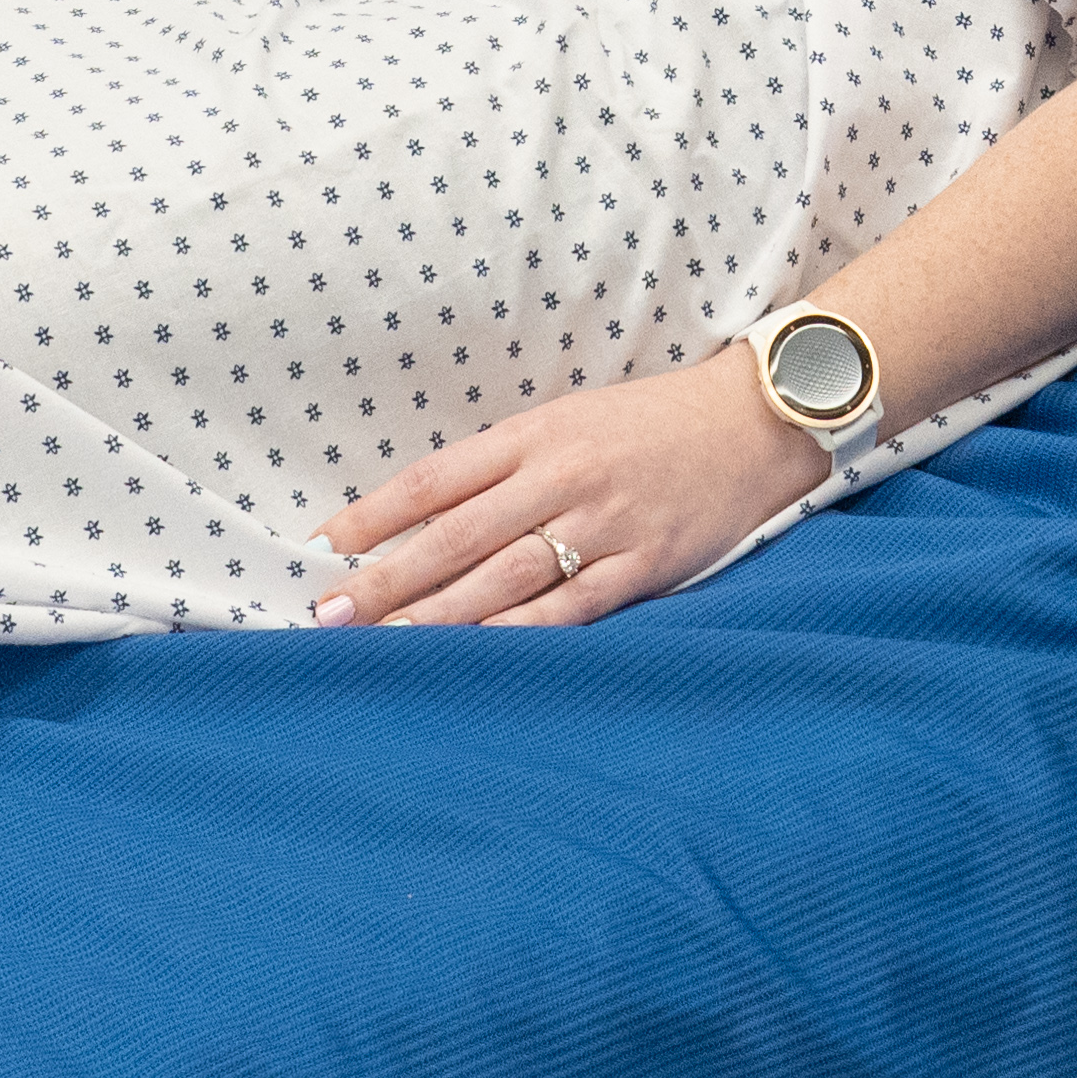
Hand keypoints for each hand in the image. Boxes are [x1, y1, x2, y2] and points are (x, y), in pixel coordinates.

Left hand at [312, 353, 820, 625]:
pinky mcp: (644, 565)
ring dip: (436, 615)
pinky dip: (517, 635)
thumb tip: (425, 518)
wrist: (752, 421)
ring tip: (381, 643)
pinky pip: (569, 608)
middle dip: (387, 577)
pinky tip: (474, 656)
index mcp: (534, 435)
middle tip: (329, 612)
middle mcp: (561, 478)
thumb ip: (504, 467)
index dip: (375, 513)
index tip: (324, 545)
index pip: (435, 478)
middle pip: (456, 536)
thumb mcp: (568, 421)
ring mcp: (602, 524)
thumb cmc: (649, 423)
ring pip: (502, 579)